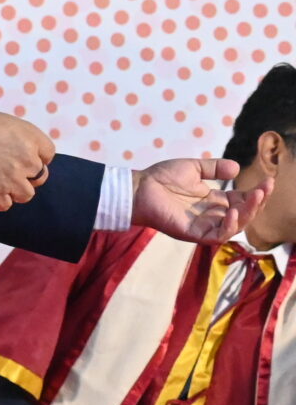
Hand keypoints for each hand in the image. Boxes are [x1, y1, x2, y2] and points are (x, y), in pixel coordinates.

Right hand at [0, 104, 54, 212]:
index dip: (32, 157)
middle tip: (4, 170)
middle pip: (40, 176)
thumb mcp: (3, 124)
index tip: (16, 157)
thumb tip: (19, 154)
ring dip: (13, 190)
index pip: (48, 155)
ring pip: (26, 194)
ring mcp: (14, 179)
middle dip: (25, 175)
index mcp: (32, 138)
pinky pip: (5, 204)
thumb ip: (18, 140)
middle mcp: (29, 160)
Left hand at [133, 157, 270, 243]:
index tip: (267, 181)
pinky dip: (228, 227)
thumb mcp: (193, 168)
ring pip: (234, 226)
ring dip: (248, 213)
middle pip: (243, 214)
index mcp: (213, 200)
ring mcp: (203, 225)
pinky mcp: (192, 234)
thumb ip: (214, 168)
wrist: (138, 188)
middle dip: (257, 202)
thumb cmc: (161, 178)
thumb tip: (237, 169)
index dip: (256, 193)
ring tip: (256, 196)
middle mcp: (211, 214)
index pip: (241, 200)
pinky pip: (216, 236)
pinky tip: (232, 212)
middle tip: (265, 188)